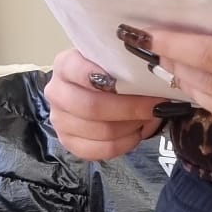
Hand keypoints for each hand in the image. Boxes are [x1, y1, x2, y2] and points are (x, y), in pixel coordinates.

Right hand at [44, 48, 163, 161]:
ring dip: (131, 126)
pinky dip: (124, 143)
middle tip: (154, 106)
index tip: (135, 81)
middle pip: (92, 107)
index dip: (108, 79)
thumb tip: (155, 79)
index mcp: (65, 65)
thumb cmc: (111, 74)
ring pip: (100, 131)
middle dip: (130, 108)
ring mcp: (59, 119)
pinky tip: (135, 133)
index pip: (80, 72)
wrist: (98, 91)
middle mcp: (57, 92)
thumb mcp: (115, 61)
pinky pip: (100, 150)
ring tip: (146, 118)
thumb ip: (127, 64)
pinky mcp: (68, 142)